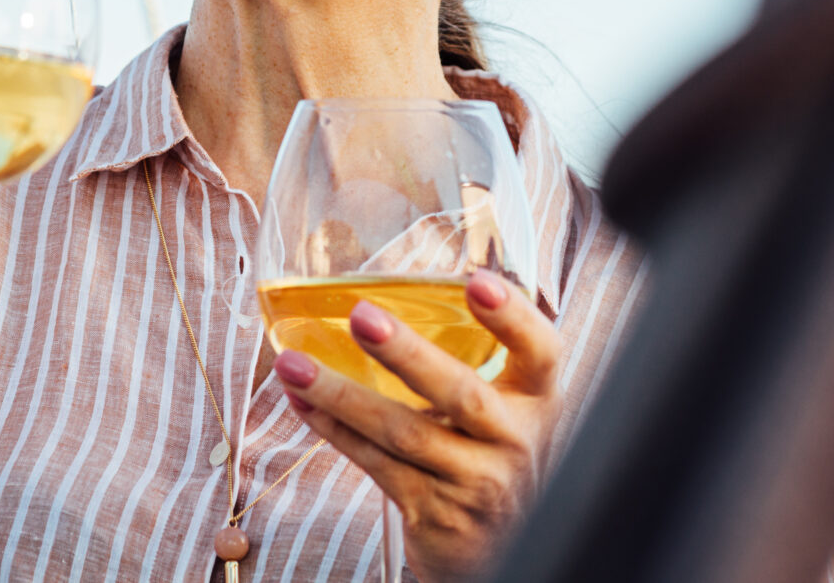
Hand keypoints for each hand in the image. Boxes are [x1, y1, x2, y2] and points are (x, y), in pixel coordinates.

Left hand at [272, 270, 558, 582]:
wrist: (497, 552)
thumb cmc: (490, 459)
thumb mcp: (506, 414)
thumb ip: (478, 364)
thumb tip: (396, 294)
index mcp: (536, 402)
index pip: (541, 352)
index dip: (513, 316)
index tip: (476, 281)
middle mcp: (514, 442)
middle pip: (462, 392)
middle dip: (407, 353)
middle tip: (360, 317)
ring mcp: (475, 482)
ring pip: (403, 431)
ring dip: (341, 394)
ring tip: (293, 364)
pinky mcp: (435, 512)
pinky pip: (376, 463)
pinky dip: (335, 429)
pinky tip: (304, 402)